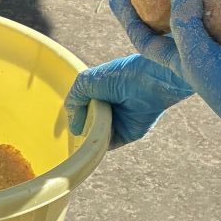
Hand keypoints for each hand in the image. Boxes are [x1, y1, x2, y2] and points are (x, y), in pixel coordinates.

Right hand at [66, 52, 190, 147]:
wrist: (150, 79)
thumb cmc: (120, 75)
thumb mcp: (86, 81)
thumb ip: (73, 100)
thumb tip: (74, 128)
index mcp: (100, 94)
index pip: (81, 109)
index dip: (74, 115)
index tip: (69, 120)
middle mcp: (109, 109)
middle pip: (87, 125)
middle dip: (81, 127)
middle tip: (78, 127)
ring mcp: (119, 123)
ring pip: (96, 136)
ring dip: (90, 136)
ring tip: (88, 129)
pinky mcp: (128, 134)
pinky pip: (108, 144)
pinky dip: (100, 144)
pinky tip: (95, 138)